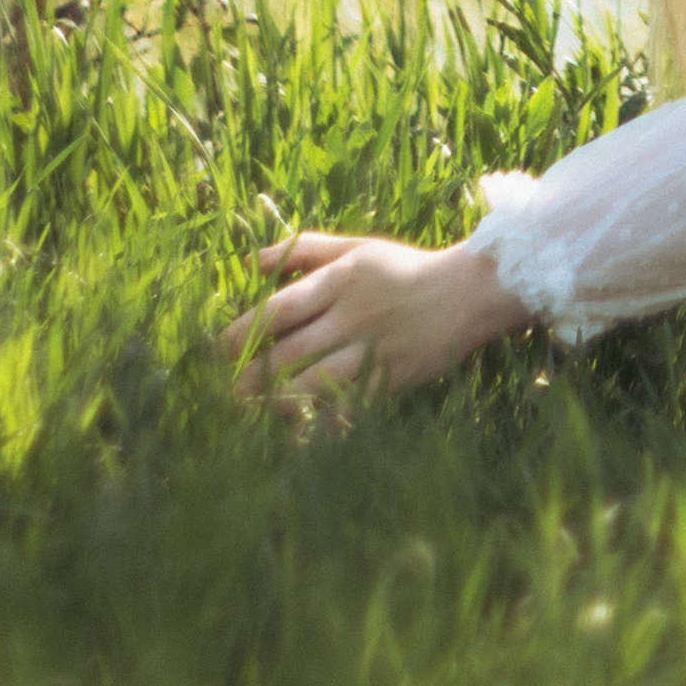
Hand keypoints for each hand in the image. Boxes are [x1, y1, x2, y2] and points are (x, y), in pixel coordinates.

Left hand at [222, 229, 529, 408]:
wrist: (469, 294)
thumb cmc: (404, 270)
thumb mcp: (357, 247)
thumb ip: (305, 249)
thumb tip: (248, 262)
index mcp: (340, 280)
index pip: (278, 310)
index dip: (241, 333)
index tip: (215, 350)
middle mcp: (352, 316)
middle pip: (287, 352)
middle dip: (249, 376)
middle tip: (223, 391)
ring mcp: (372, 350)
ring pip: (312, 383)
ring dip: (274, 402)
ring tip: (247, 413)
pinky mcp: (390, 378)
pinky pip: (348, 407)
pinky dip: (320, 425)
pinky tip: (296, 438)